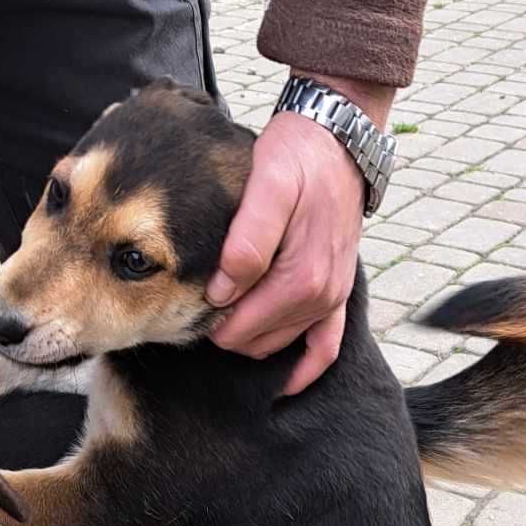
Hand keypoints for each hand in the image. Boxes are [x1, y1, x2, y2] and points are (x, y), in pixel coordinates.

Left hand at [209, 78, 394, 395]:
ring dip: (250, 339)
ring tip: (221, 315)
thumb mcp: (267, 187)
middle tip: (197, 303)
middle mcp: (320, 296)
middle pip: (253, 340)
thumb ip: (245, 242)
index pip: (238, 326)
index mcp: (300, 277)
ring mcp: (331, 298)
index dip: (206, 317)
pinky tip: (283, 384)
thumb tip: (223, 291)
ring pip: (277, 344)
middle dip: (223, 329)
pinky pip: (325, 348)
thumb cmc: (296, 159)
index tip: (188, 296)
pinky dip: (304, 370)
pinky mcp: (337, 294)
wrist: (335, 140)